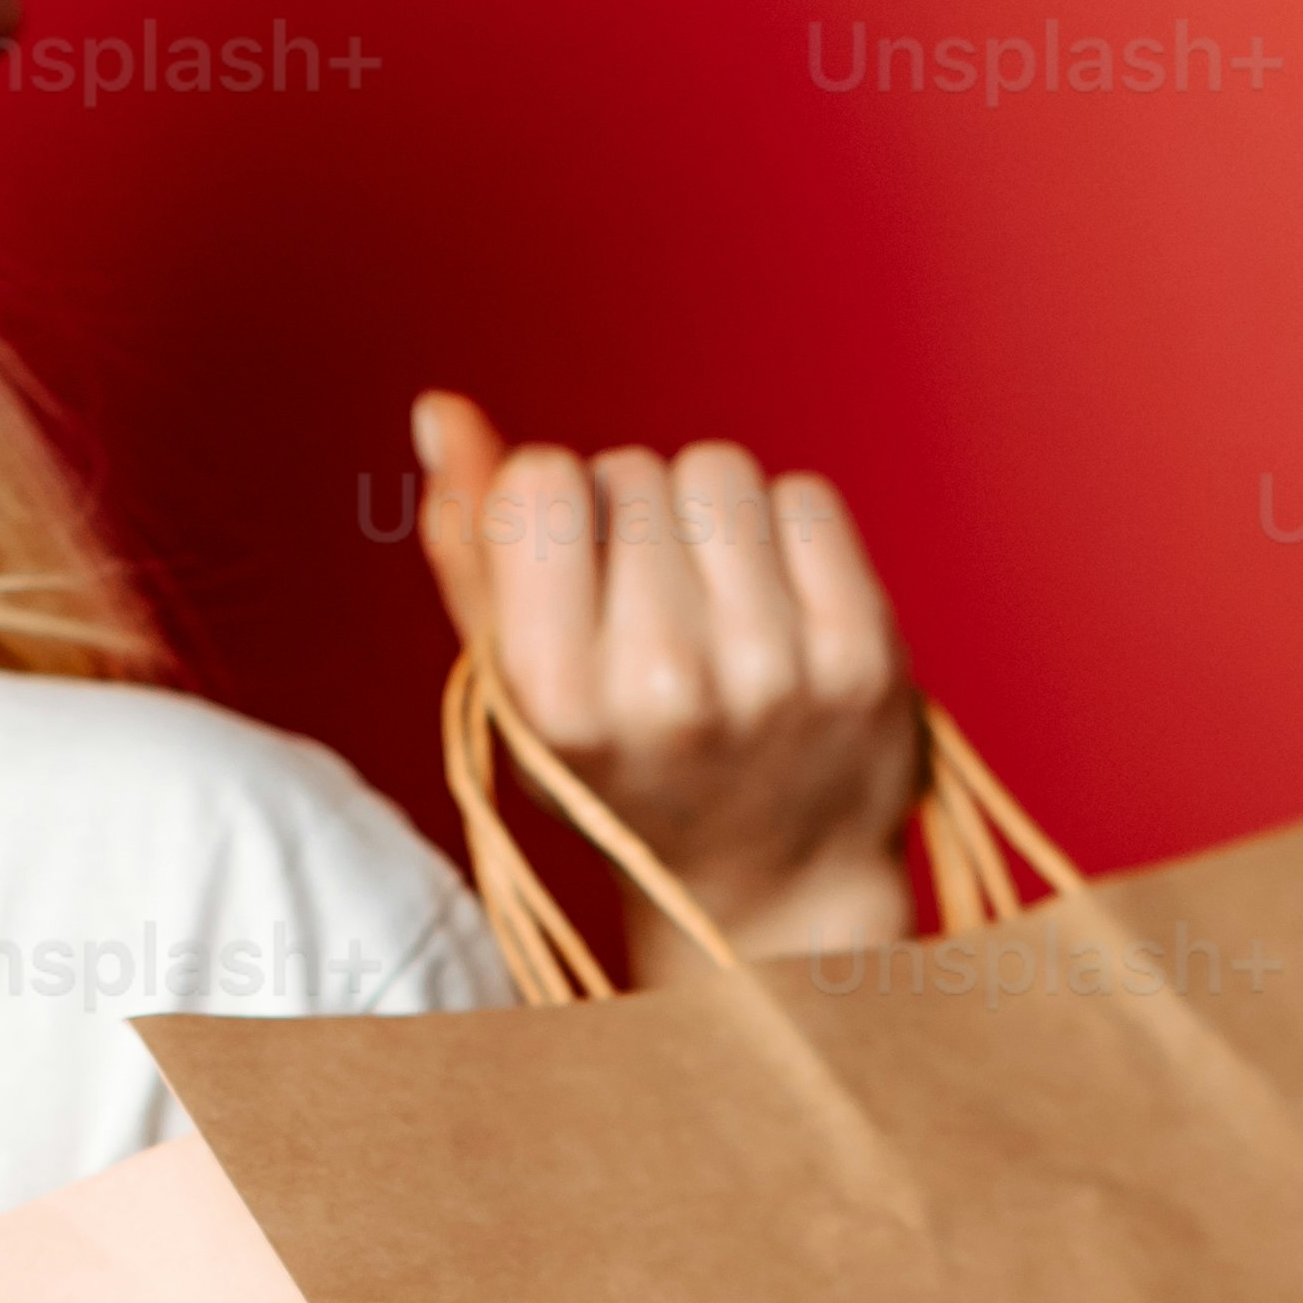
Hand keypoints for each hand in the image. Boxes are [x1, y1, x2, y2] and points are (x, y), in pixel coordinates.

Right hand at [411, 394, 924, 977]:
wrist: (773, 891)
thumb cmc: (627, 774)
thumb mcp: (522, 691)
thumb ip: (469, 549)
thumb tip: (441, 411)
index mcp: (560, 702)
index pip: (545, 482)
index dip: (555, 512)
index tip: (575, 580)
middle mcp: (667, 689)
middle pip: (633, 472)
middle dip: (634, 521)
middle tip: (654, 620)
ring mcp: (774, 672)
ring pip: (719, 473)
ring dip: (710, 520)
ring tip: (714, 611)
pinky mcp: (861, 656)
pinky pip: (805, 500)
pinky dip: (787, 536)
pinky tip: (779, 612)